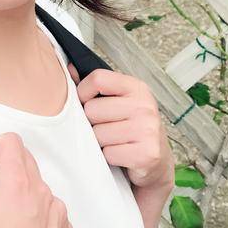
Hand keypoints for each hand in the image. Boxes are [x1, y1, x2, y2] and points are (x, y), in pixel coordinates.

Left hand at [67, 63, 172, 191]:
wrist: (157, 159)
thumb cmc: (133, 127)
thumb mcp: (120, 101)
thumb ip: (95, 86)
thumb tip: (70, 68)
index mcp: (136, 87)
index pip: (97, 78)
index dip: (83, 92)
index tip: (86, 103)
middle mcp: (144, 106)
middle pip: (92, 109)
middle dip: (93, 123)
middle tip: (107, 128)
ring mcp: (147, 129)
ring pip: (97, 134)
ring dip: (101, 142)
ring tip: (115, 142)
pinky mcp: (146, 153)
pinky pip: (108, 154)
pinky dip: (110, 158)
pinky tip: (122, 154)